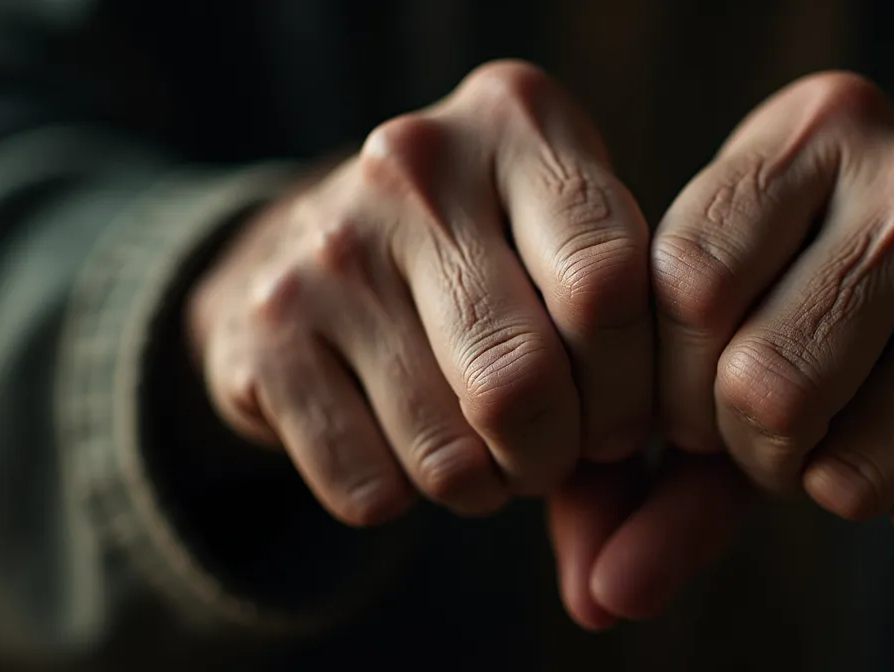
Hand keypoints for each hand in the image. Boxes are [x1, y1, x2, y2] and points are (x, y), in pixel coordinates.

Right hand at [189, 60, 753, 630]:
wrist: (314, 248)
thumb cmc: (492, 269)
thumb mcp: (571, 279)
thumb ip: (627, 401)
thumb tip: (612, 593)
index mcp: (521, 124)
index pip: (611, 285)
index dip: (633, 389)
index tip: (625, 416)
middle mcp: (417, 163)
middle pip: (524, 378)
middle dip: (560, 453)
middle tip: (555, 449)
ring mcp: (327, 242)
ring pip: (449, 453)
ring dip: (487, 486)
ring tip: (486, 448)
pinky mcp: (260, 328)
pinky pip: (368, 486)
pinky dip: (406, 497)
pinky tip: (405, 442)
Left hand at [652, 72, 893, 558]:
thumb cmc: (861, 300)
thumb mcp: (757, 307)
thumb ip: (659, 443)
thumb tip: (602, 594)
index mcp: (819, 132)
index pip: (683, 283)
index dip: (665, 379)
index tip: (690, 396)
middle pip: (757, 384)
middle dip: (745, 444)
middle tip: (776, 426)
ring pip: (840, 472)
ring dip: (828, 483)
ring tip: (868, 420)